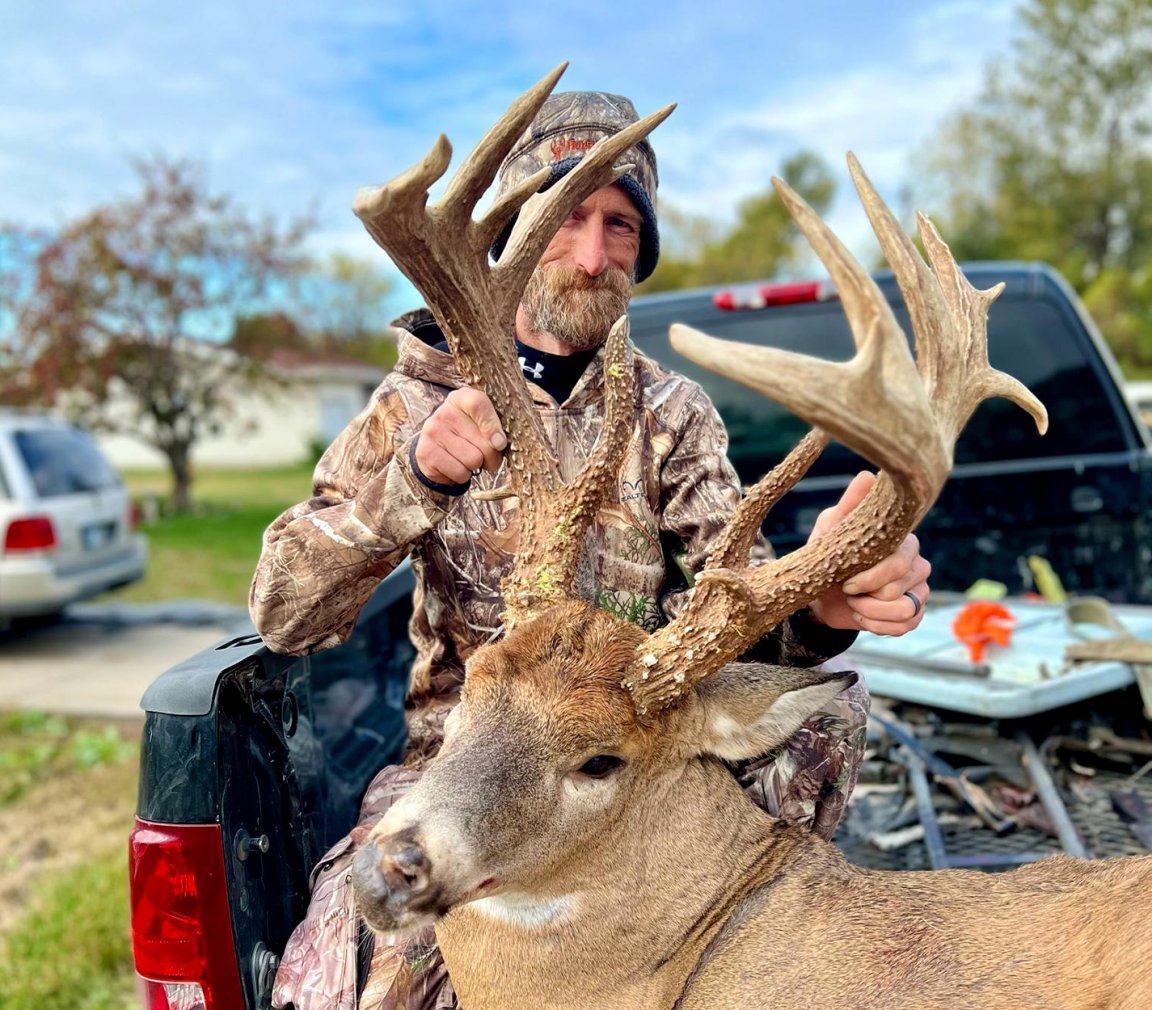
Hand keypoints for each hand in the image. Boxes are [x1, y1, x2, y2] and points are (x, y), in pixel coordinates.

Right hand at [414, 388, 507, 485]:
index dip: (492, 425)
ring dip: (475, 466)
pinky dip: (462, 475)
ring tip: (466, 459)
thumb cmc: (468, 435)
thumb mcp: (482, 424)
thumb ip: (495, 428)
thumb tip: (499, 443)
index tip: (500, 442)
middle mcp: (444, 412)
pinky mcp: (425, 453)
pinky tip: (455, 466)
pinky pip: (460, 473)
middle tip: (483, 455)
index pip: (478, 404)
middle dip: (490, 456)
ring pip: (473, 460)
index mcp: (461, 398)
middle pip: (483, 441)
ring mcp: (432, 432)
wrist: (436, 450)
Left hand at [805, 472, 930, 635]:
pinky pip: (907, 626)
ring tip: (855, 605)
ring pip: (905, 611)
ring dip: (871, 614)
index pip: (899, 562)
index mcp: (903, 540)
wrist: (821, 593)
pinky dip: (879, 627)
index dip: (870, 577)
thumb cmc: (827, 554)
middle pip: (900, 588)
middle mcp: (918, 562)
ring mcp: (921, 588)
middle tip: (848, 592)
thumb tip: (867, 475)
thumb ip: (850, 505)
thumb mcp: (831, 528)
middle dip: (867, 596)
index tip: (846, 582)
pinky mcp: (916, 612)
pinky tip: (863, 616)